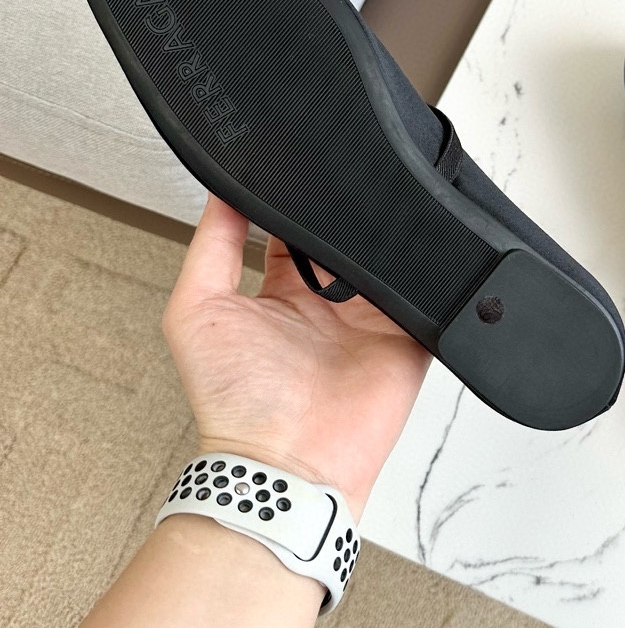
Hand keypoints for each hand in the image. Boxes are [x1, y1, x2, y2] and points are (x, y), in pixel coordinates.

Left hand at [162, 195, 430, 516]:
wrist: (287, 462)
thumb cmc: (234, 402)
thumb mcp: (196, 311)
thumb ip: (212, 247)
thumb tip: (222, 188)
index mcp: (283, 295)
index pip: (297, 233)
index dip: (301, 200)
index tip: (304, 165)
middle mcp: (330, 305)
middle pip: (348, 241)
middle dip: (351, 214)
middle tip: (354, 181)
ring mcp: (372, 320)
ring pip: (389, 260)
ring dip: (389, 238)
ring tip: (386, 208)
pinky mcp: (408, 337)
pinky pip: (426, 294)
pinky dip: (425, 273)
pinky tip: (418, 247)